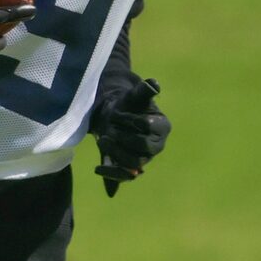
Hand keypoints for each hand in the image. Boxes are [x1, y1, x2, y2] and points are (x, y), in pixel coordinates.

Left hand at [92, 75, 169, 197]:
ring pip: (133, 164)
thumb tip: (153, 84)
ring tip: (102, 140)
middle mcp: (157, 145)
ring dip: (116, 153)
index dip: (130, 120)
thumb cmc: (128, 105)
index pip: (148, 126)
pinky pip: (125, 177)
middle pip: (143, 148)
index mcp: (162, 126)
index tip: (117, 113)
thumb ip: (144, 90)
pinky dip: (112, 174)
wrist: (116, 118)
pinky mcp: (131, 169)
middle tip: (108, 129)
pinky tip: (97, 168)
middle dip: (123, 138)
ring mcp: (145, 159)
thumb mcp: (134, 95)